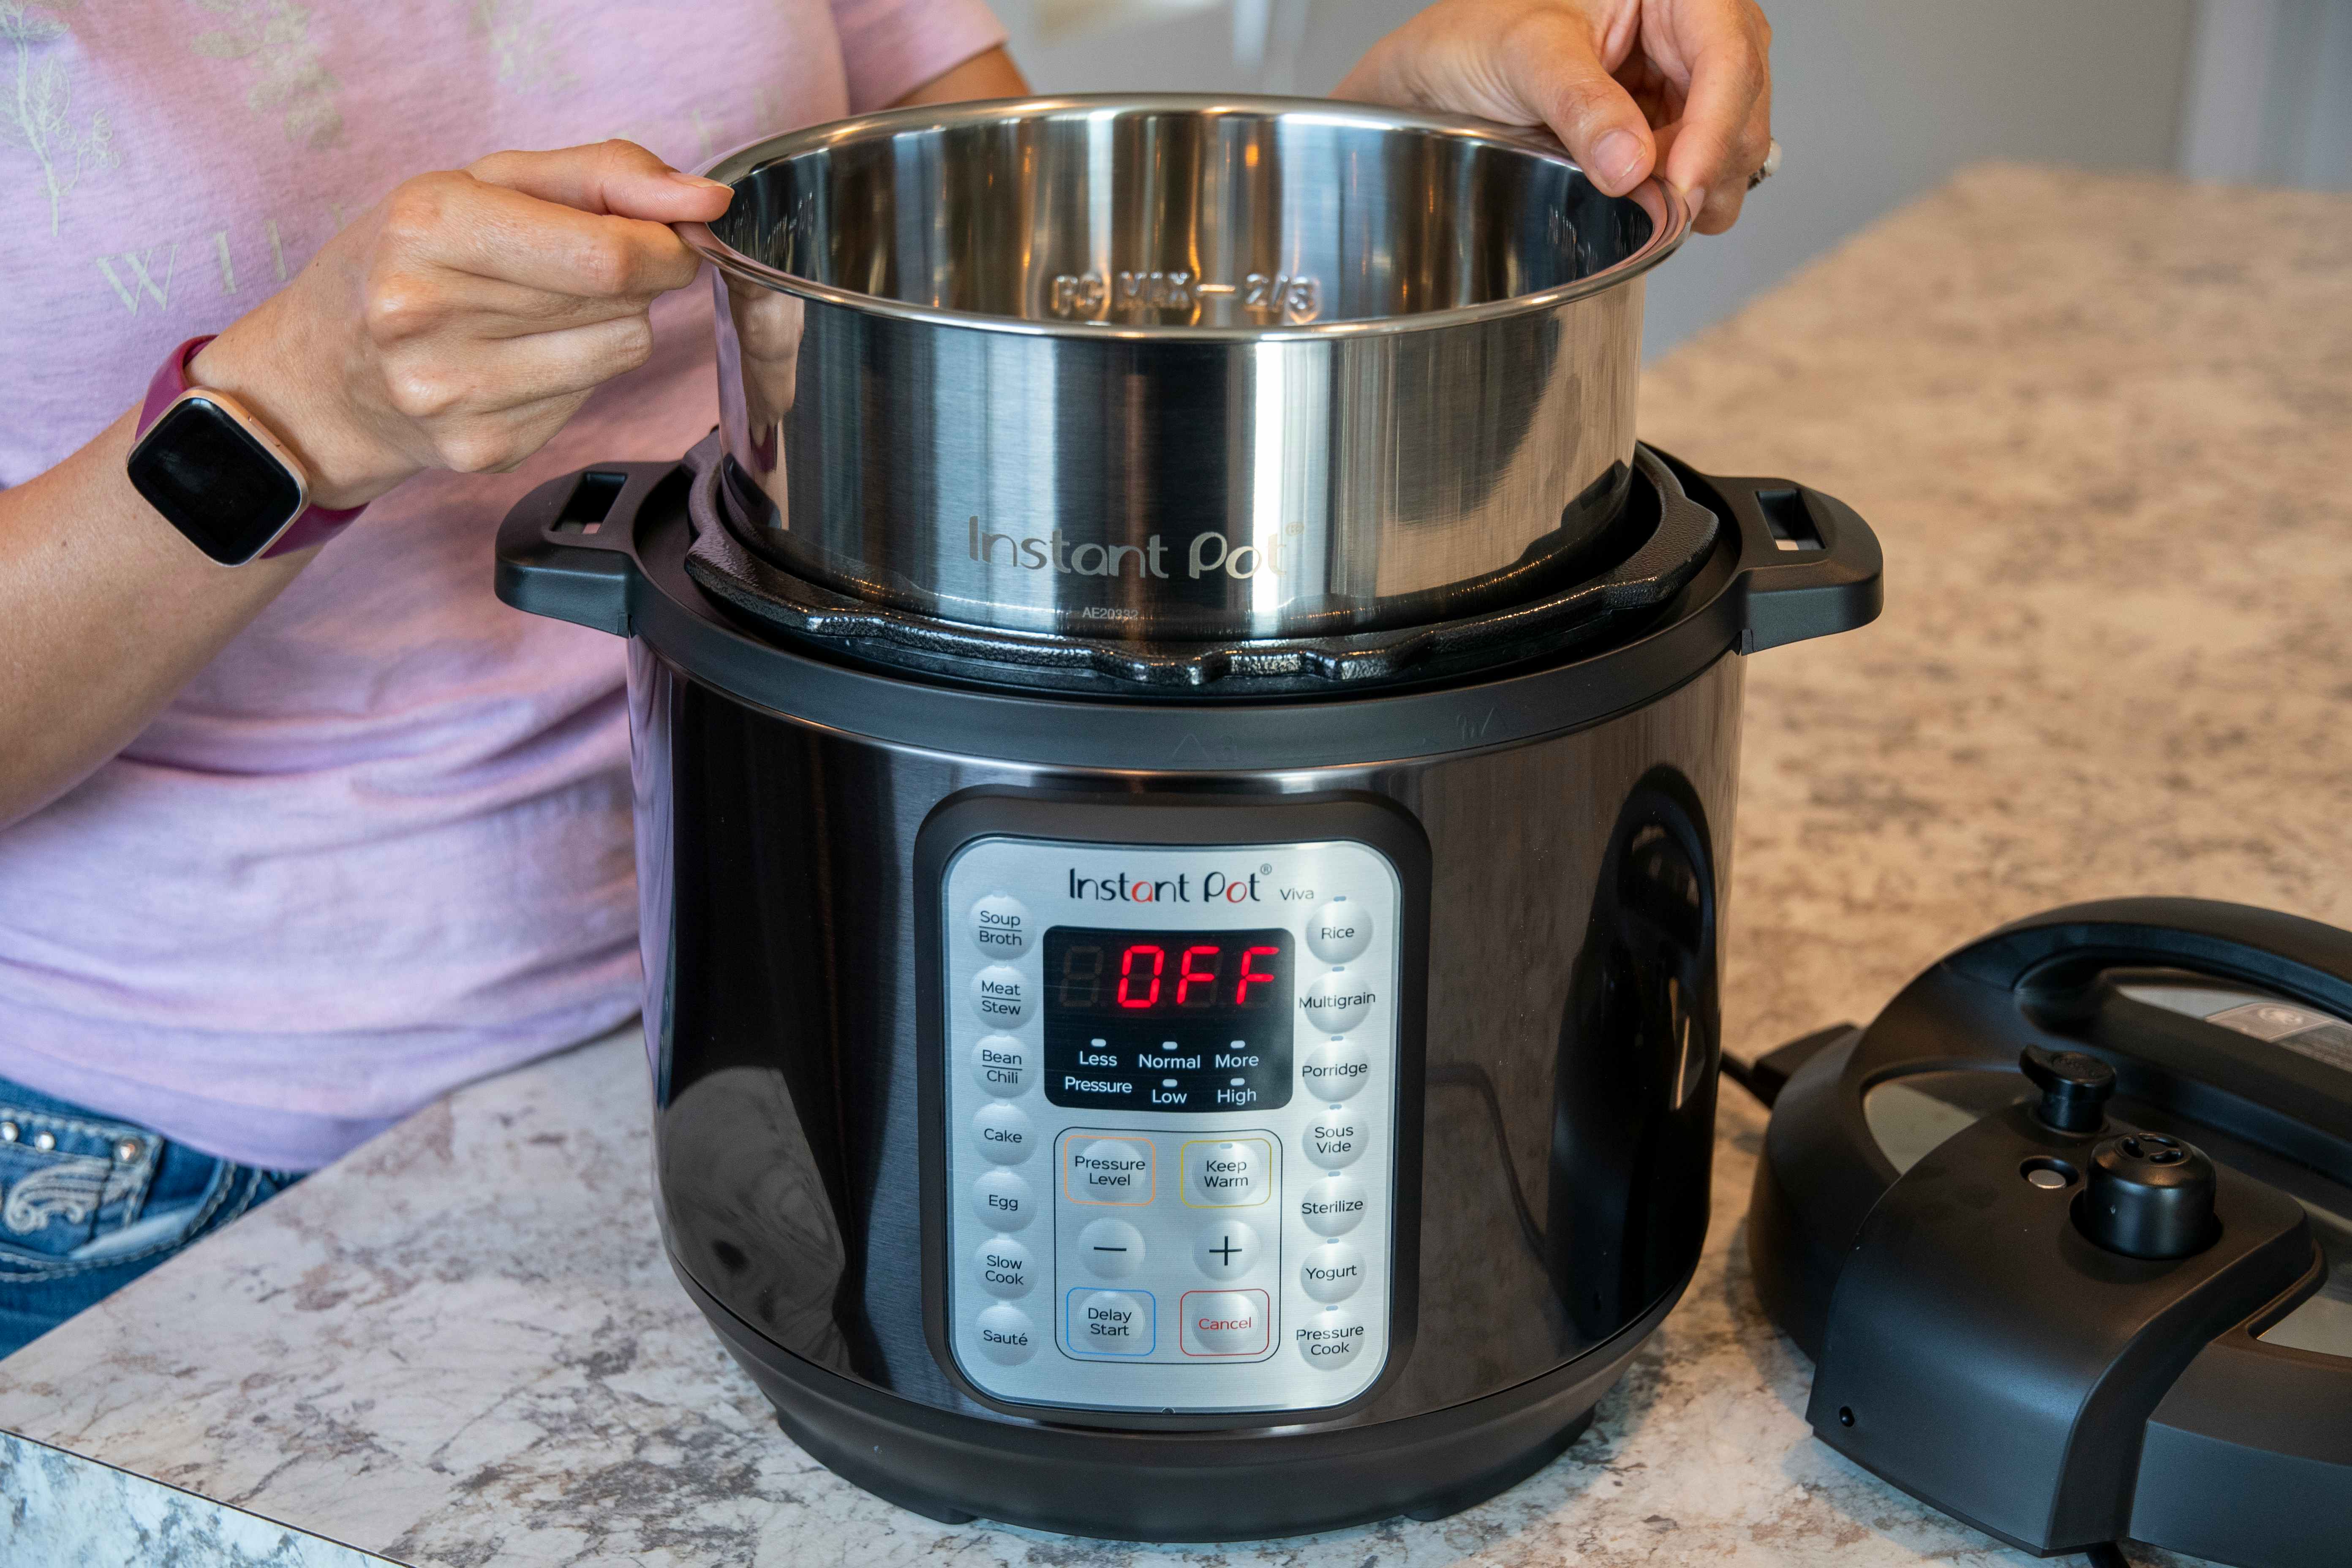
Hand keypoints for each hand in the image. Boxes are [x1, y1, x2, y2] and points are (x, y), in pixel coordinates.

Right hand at [192, 140, 733, 507]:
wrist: (319, 375)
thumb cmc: (406, 260)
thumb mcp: (489, 181)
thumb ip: (608, 175)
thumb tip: (708, 201)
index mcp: (430, 227)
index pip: (610, 254)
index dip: (664, 246)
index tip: (665, 237)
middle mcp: (431, 315)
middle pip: (623, 303)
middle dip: (632, 277)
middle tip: (581, 267)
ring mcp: (456, 394)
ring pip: (620, 353)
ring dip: (608, 325)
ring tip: (542, 311)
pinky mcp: (484, 449)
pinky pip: (590, 401)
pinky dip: (574, 372)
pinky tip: (517, 358)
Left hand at [1336, 0, 1770, 233]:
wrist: (1439, 72)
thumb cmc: (1475, 36)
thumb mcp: (1525, 55)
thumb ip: (1581, 105)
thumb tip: (1633, 165)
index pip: (1727, 51)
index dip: (1717, 125)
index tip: (1683, 187)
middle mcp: (1688, 23)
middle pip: (1742, 97)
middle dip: (1713, 162)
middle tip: (1667, 213)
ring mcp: (1681, 71)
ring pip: (1731, 135)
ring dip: (1700, 183)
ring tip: (1649, 208)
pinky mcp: (1665, 115)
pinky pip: (1697, 159)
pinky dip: (1679, 190)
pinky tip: (1646, 202)